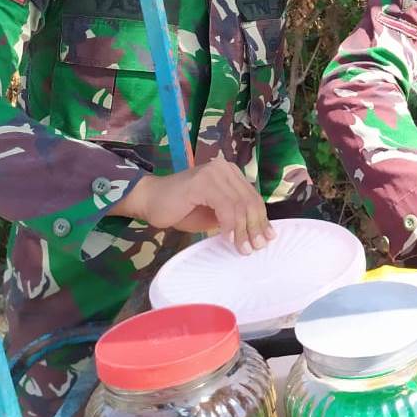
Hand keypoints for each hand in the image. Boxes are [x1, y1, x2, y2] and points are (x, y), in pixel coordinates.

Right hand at [111, 157, 274, 254]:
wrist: (149, 200)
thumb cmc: (180, 209)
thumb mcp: (214, 215)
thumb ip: (234, 217)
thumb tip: (256, 233)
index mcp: (231, 173)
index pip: (253, 198)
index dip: (262, 219)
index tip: (268, 238)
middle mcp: (225, 169)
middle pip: (250, 201)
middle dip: (255, 227)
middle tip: (256, 247)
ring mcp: (214, 173)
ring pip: (240, 204)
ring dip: (243, 229)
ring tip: (243, 248)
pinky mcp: (202, 182)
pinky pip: (225, 206)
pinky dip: (229, 224)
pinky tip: (227, 238)